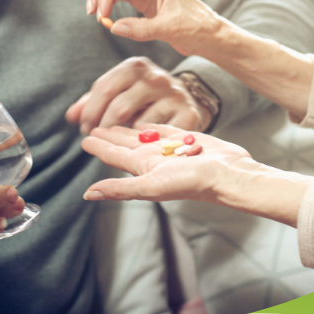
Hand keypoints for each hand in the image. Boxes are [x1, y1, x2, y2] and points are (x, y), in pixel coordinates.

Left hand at [65, 57, 211, 134]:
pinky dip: (148, 143)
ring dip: (125, 139)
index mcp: (135, 66)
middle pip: (120, 107)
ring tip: (120, 143)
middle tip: (96, 141)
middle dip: (103, 128)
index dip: (90, 111)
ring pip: (140, 124)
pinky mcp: (188, 114)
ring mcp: (174, 95)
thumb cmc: (145, 99)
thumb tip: (71, 116)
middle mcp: (156, 77)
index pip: (104, 88)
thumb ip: (94, 102)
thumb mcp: (121, 92)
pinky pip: (161, 135)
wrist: (187, 102)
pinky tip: (144, 145)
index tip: (84, 129)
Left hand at [80, 123, 251, 202]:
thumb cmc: (193, 182)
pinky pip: (166, 130)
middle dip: (109, 136)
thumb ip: (120, 189)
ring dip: (128, 129)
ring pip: (144, 136)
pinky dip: (154, 125)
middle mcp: (155, 159)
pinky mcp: (188, 138)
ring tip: (116, 120)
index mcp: (144, 168)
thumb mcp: (151, 186)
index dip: (99, 147)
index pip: (115, 156)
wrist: (229, 174)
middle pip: (126, 145)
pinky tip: (147, 122)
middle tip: (92, 125)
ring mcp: (172, 149)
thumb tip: (88, 194)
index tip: (84, 139)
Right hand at [85, 0, 223, 56]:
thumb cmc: (197, 28)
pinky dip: (109, 4)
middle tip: (91, 12)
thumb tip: (113, 27)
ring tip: (96, 15)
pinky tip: (106, 18)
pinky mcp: (143, 0)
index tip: (101, 17)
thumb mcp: (169, 29)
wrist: (209, 36)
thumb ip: (140, 29)